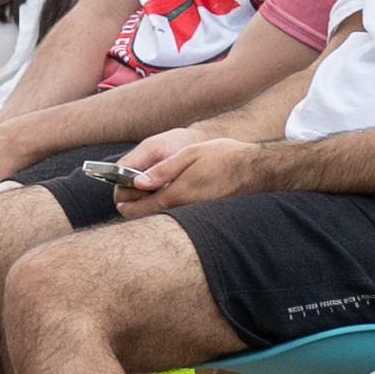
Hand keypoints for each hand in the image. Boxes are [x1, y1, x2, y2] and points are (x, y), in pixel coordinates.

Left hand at [124, 122, 260, 207]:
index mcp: (177, 195)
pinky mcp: (202, 216)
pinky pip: (176, 216)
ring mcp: (193, 215)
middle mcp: (184, 211)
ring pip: (161, 218)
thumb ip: (162, 170)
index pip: (139, 210)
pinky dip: (165, 207)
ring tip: (148, 189)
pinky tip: (168, 192)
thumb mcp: (189, 155)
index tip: (119, 197)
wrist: (255, 170)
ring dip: (149, 207)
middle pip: (148, 218)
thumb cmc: (223, 158)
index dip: (124, 204)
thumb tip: (138, 182)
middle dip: (134, 207)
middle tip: (130, 192)